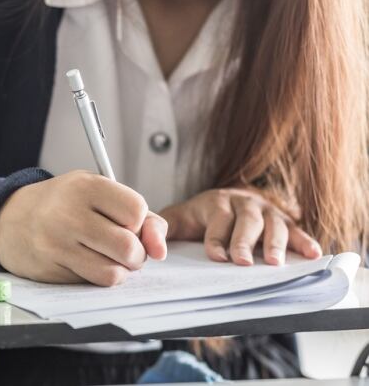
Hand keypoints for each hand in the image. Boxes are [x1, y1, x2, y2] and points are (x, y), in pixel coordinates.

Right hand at [0, 170, 167, 285]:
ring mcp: (57, 243)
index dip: (139, 223)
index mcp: (85, 186)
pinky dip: (100, 277)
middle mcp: (69, 213)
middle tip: (125, 248)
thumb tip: (160, 248)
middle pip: (128, 246)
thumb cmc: (60, 204)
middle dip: (136, 254)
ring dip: (120, 270)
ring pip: (113, 272)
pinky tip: (89, 263)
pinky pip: (93, 283)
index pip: (136, 211)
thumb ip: (139, 216)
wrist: (9, 219)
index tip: (128, 222)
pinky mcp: (51, 268)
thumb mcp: (97, 193)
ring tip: (108, 257)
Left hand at [160, 188, 321, 265]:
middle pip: (247, 221)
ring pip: (273, 224)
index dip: (217, 238)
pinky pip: (296, 230)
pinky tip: (313, 255)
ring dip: (276, 243)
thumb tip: (153, 247)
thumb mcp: (176, 220)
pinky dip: (305, 242)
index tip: (216, 257)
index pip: (218, 219)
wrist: (218, 205)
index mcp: (216, 202)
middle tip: (242, 263)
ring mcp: (266, 210)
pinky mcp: (283, 221)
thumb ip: (162, 229)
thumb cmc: (195, 219)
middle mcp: (243, 203)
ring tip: (275, 263)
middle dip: (244, 242)